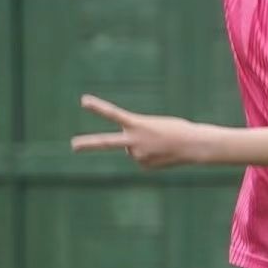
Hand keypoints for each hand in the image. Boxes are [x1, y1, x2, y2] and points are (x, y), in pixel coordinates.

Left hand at [73, 93, 210, 168]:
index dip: (98, 107)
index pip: (114, 114)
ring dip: (143, 146)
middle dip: (88, 144)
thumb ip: (135, 135)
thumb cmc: (176, 129)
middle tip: (73, 146)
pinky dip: (150, 156)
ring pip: (133, 150)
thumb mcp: (152, 126)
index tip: (83, 101)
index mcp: (137, 124)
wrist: (194, 145)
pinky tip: (162, 153)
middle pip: (107, 143)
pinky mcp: (144, 166)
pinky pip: (142, 159)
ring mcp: (138, 155)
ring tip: (161, 143)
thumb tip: (128, 153)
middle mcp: (134, 141)